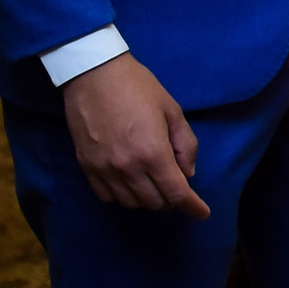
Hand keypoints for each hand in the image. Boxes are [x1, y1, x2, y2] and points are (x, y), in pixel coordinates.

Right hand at [62, 53, 207, 217]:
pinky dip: (123, 195)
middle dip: (171, 199)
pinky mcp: (86, 166)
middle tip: (176, 184)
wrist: (93, 75)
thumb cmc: (138, 88)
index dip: (192, 207)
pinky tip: (130, 181)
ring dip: (148, 198)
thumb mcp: (173, 111)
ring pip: (131, 203)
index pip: (176, 194)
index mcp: (153, 153)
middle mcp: (128, 167)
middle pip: (155, 202)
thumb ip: (185, 145)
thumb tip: (188, 173)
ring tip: (154, 181)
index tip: (202, 213)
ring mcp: (104, 169)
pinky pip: (107, 196)